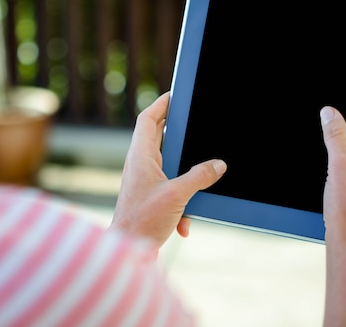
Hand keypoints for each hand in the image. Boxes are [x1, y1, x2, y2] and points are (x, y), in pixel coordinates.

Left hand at [110, 92, 226, 248]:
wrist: (127, 250)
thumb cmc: (143, 220)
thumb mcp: (177, 195)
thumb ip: (199, 177)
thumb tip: (218, 165)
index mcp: (141, 156)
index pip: (147, 119)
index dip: (161, 104)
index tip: (175, 94)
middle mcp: (140, 165)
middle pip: (158, 138)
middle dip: (178, 135)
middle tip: (194, 125)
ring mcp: (143, 181)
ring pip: (168, 166)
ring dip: (184, 177)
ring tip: (198, 182)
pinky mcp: (149, 198)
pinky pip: (169, 190)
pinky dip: (180, 203)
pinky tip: (184, 222)